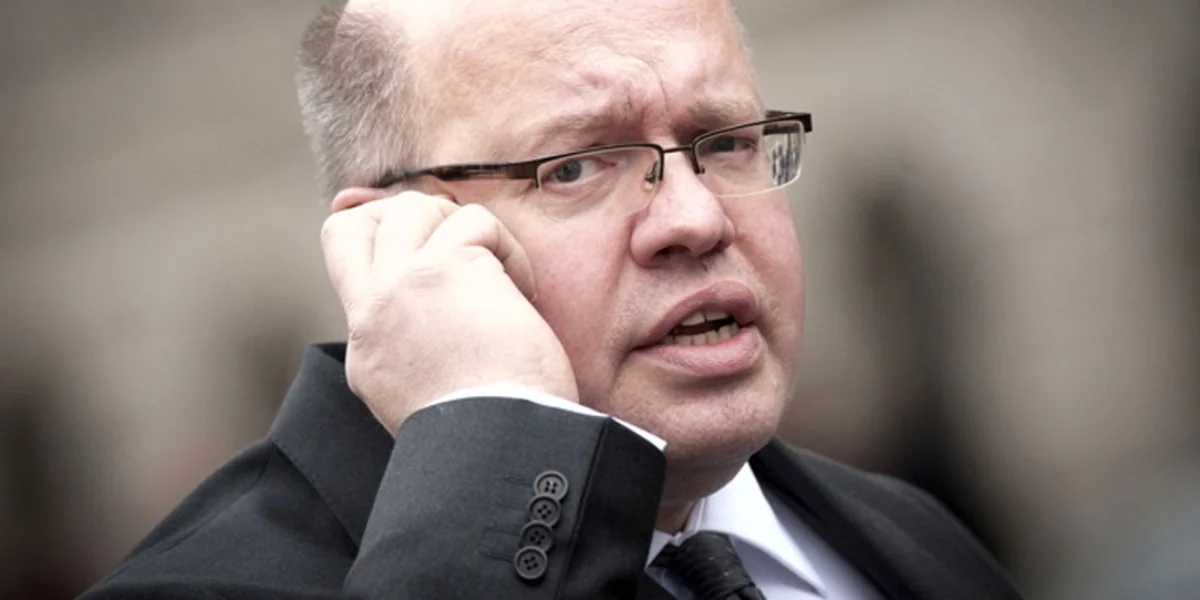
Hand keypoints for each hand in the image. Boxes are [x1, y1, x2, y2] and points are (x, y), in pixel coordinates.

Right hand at [321, 190, 578, 434]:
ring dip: (463, 227)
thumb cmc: (489, 433)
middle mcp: (373, 314)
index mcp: (366, 352)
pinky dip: (506, 246)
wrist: (503, 448)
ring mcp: (403, 285)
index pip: (348, 271)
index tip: (421, 241)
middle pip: (355, 225)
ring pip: (412, 208)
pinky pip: (474, 222)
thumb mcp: (424, 399)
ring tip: (499, 270)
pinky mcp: (449, 267)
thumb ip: (413, 354)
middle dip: (406, 216)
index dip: (379, 238)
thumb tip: (429, 322)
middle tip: (461, 245)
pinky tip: (525, 290)